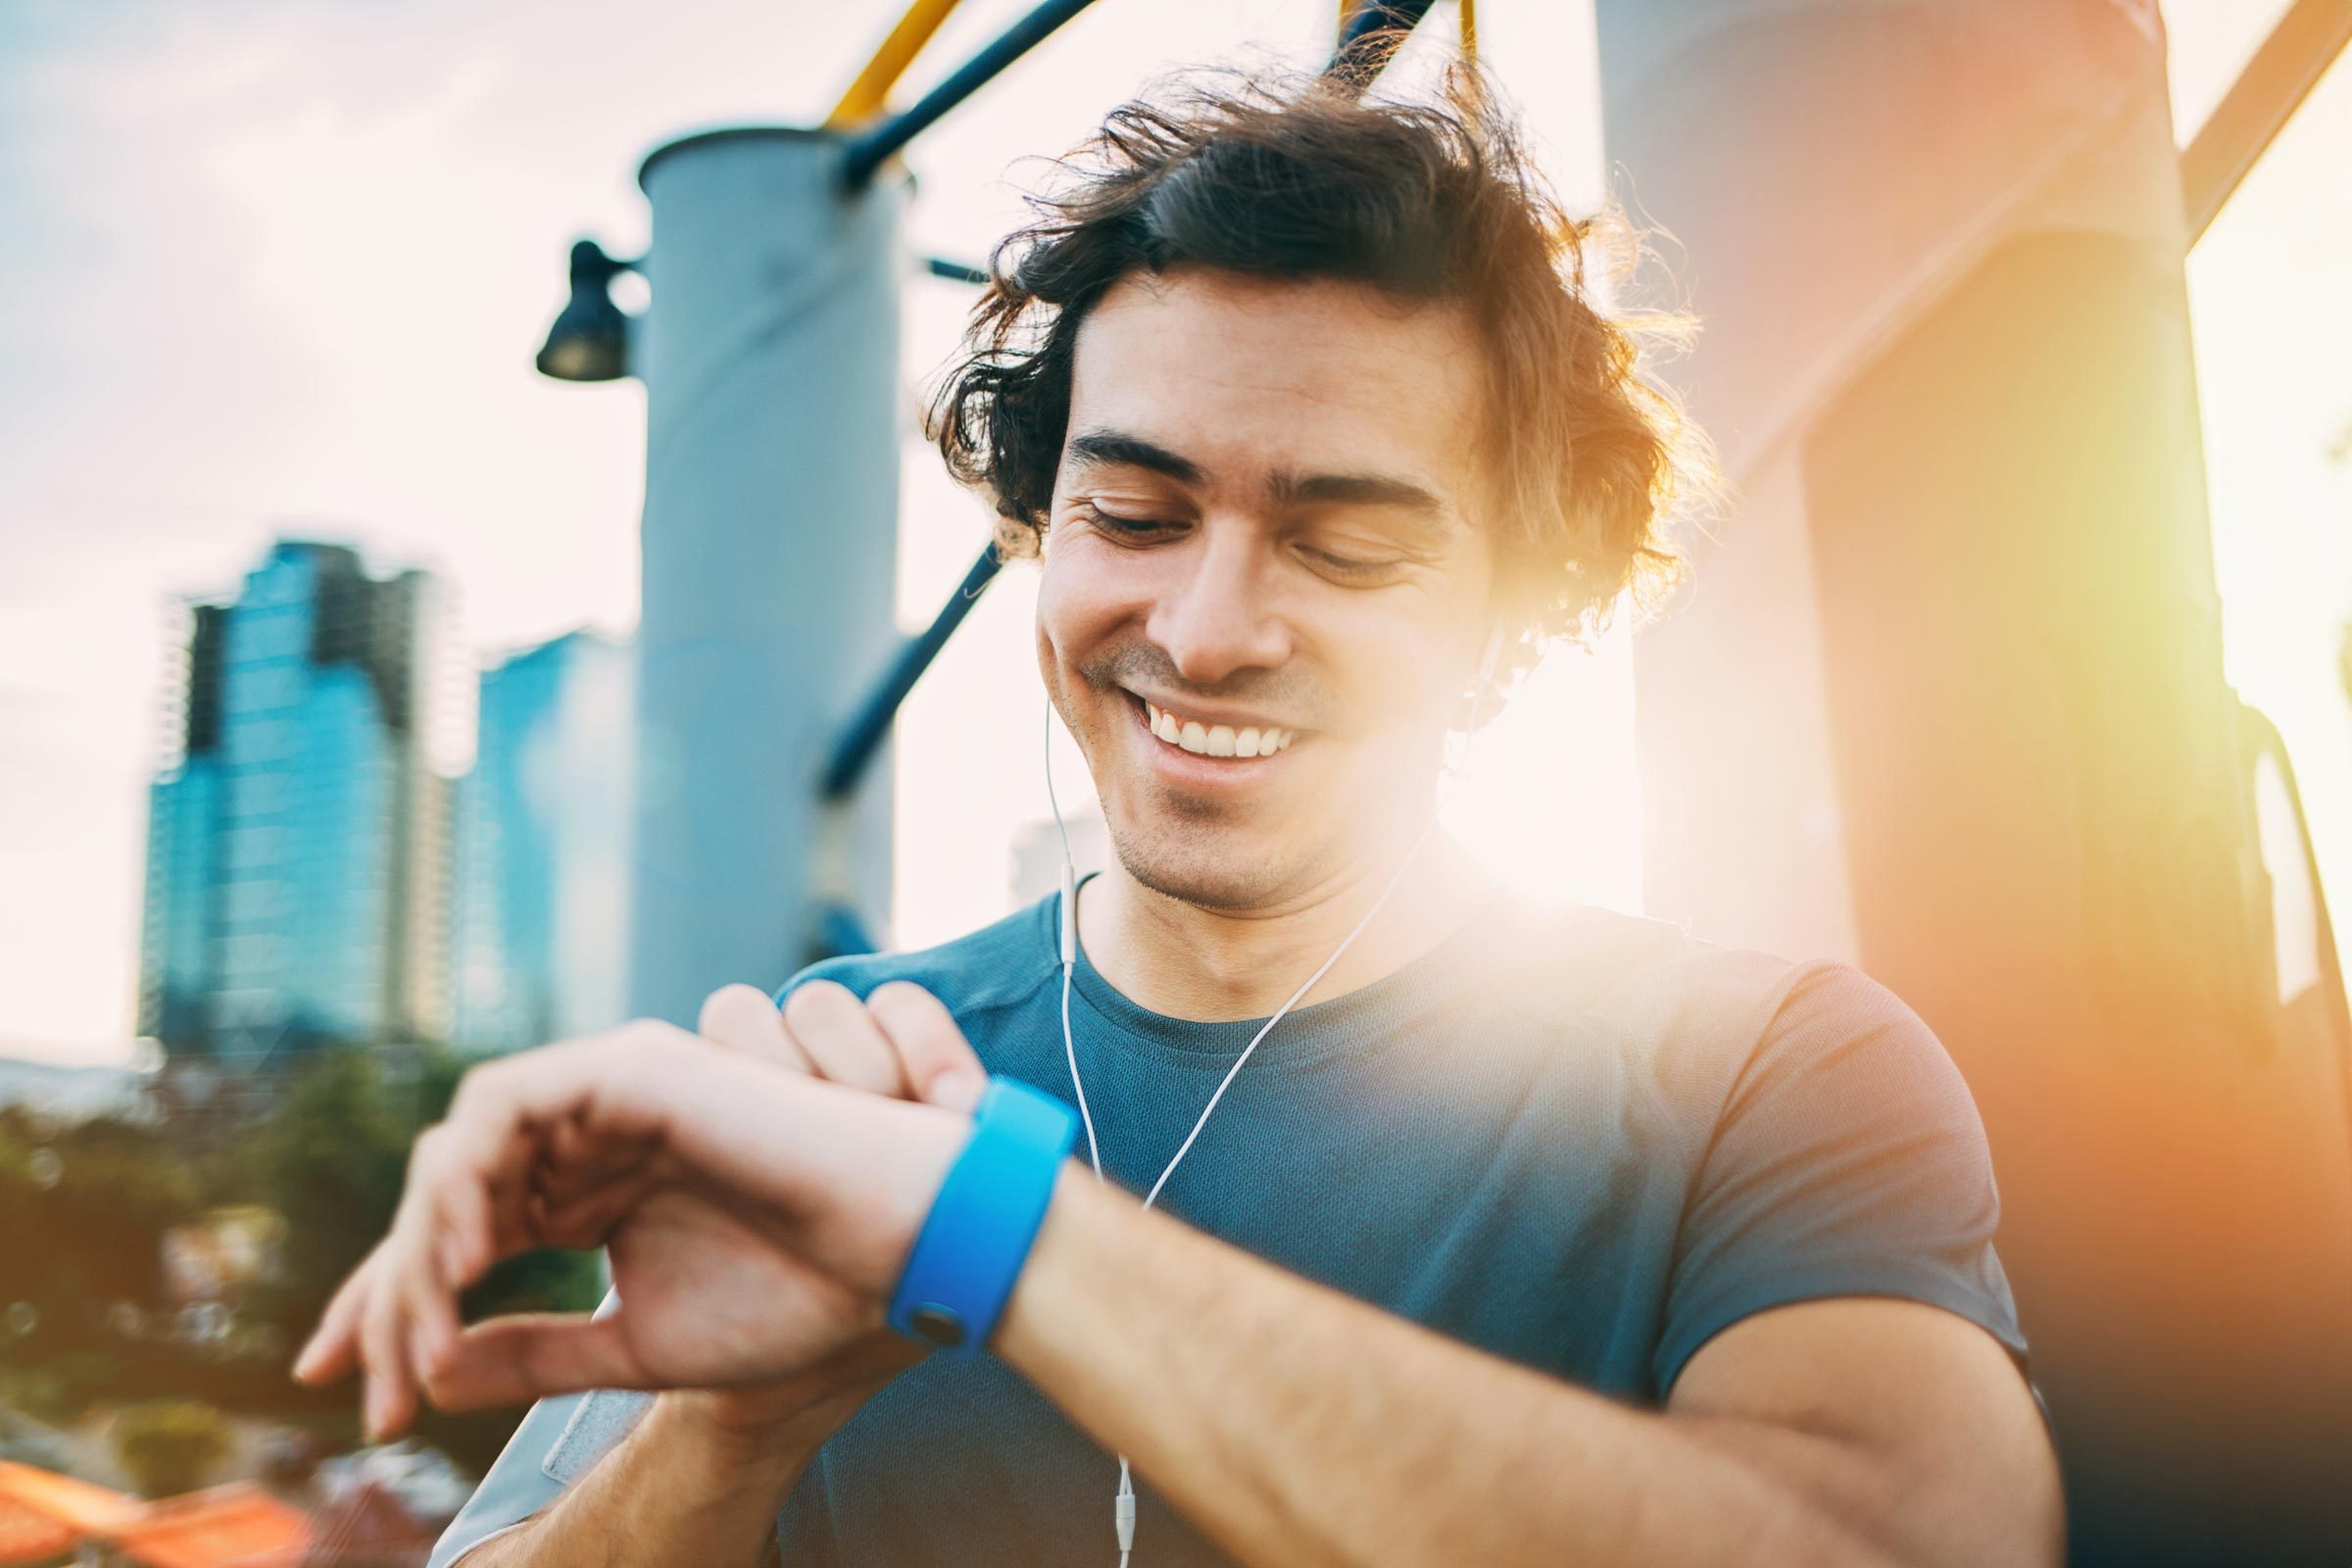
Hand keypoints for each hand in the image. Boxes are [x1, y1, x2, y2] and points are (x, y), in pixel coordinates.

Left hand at [290, 994, 980, 1439]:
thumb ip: (534, 1351)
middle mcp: (591, 1136)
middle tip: (370, 1386)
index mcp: (594, 1191)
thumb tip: (426, 1375)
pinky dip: (464, 1181)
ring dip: (420, 1244)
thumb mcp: (635, 1347)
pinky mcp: (628, 1069)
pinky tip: (463, 1265)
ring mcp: (608, 1096)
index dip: (389, 1303)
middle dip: (386, 1291)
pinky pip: (500, 1107)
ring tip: (425, 1331)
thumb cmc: (799, 1295)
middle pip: (442, 1195)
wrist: (896, 1260)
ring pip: (458, 1149)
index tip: (346, 1390)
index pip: (462, 1231)